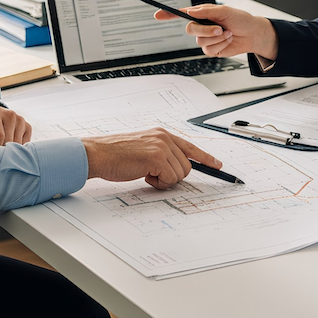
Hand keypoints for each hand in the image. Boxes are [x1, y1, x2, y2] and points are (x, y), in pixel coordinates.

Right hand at [81, 128, 222, 189]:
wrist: (99, 154)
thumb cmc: (116, 155)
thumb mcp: (143, 149)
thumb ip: (161, 154)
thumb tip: (176, 169)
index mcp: (161, 134)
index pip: (190, 146)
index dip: (206, 157)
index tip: (217, 165)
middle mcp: (164, 137)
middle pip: (187, 166)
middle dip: (173, 176)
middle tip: (153, 175)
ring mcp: (162, 146)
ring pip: (180, 174)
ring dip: (165, 180)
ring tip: (146, 173)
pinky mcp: (157, 158)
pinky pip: (171, 179)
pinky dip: (159, 183)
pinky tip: (144, 175)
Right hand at [153, 4, 277, 59]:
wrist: (252, 34)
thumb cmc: (240, 19)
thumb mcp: (225, 11)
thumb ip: (207, 11)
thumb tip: (192, 11)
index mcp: (202, 14)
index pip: (181, 13)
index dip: (168, 14)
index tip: (158, 15)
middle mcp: (201, 26)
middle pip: (190, 29)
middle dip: (205, 30)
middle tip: (219, 28)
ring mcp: (205, 39)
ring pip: (200, 41)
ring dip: (217, 38)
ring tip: (227, 33)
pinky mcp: (211, 49)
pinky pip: (208, 50)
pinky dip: (220, 45)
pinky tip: (227, 40)